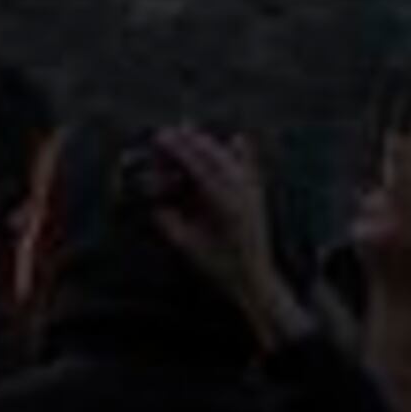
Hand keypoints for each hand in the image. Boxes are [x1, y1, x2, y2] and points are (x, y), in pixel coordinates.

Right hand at [140, 125, 308, 348]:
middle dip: (191, 142)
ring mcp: (252, 195)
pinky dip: (244, 154)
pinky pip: (251, 170)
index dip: (179, 152)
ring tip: (190, 132)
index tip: (161, 138)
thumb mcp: (186, 246)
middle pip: (216, 159)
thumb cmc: (219, 266)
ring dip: (210, 145)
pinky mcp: (257, 198)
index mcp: (225, 206)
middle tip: (168, 132)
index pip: (200, 169)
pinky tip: (237, 139)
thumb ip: (168, 222)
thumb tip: (154, 200)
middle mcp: (243, 195)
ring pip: (232, 161)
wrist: (254, 279)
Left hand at [351, 107, 410, 314]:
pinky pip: (368, 218)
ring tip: (393, 227)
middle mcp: (398, 230)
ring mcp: (376, 235)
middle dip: (397, 161)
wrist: (404, 305)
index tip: (406, 139)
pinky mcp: (360, 240)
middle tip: (397, 137)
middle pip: (396, 184)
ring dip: (384, 203)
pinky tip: (380, 240)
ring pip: (378, 202)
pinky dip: (374, 221)